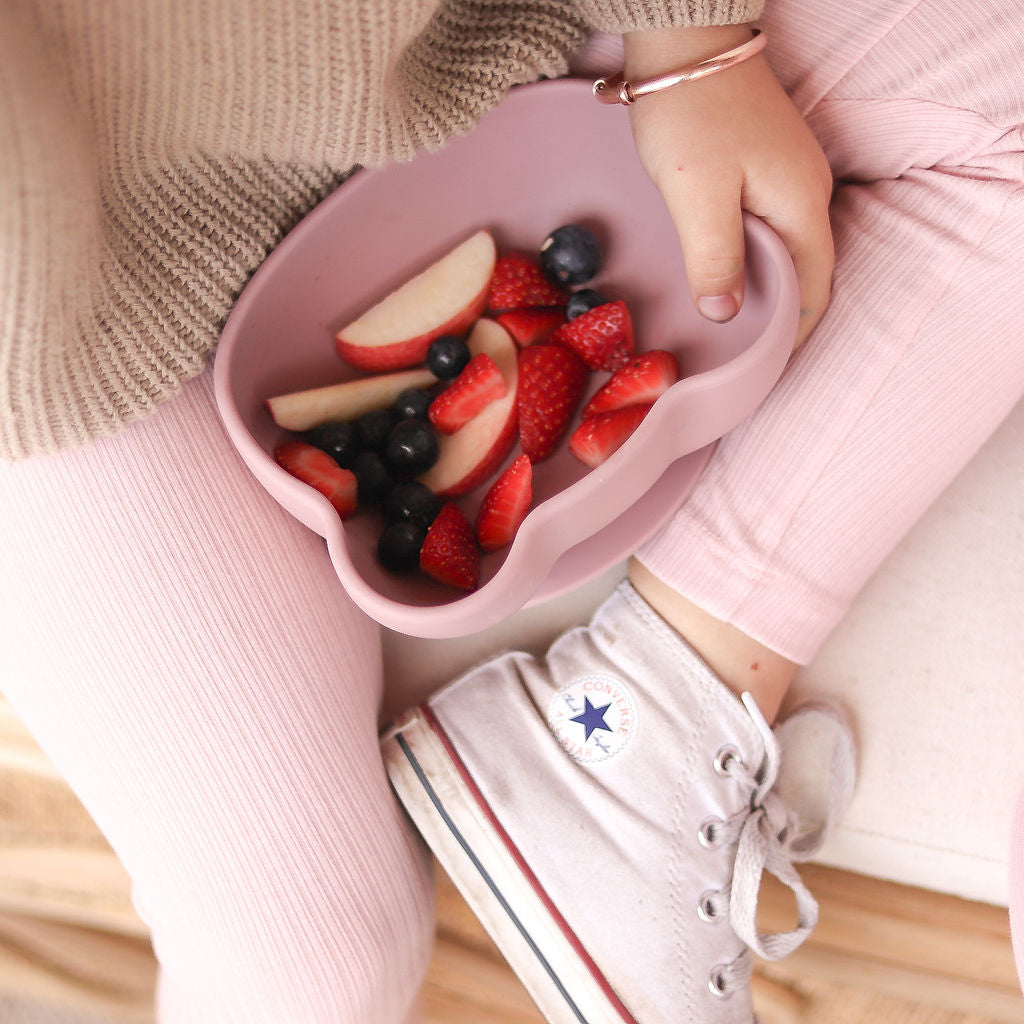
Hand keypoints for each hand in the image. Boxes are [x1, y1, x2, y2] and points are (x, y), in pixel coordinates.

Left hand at [623, 25, 833, 348]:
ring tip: (733, 323)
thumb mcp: (697, 195)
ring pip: (786, 251)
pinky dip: (754, 258)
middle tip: (744, 354)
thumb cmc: (691, 115)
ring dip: (765, 288)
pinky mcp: (767, 165)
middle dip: (780, 317)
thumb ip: (715, 258)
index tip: (764, 367)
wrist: (686, 42)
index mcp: (801, 206)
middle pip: (806, 273)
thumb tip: (726, 313)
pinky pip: (770, 227)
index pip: (815, 289)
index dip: (793, 334)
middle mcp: (808, 193)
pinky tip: (726, 271)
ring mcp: (790, 176)